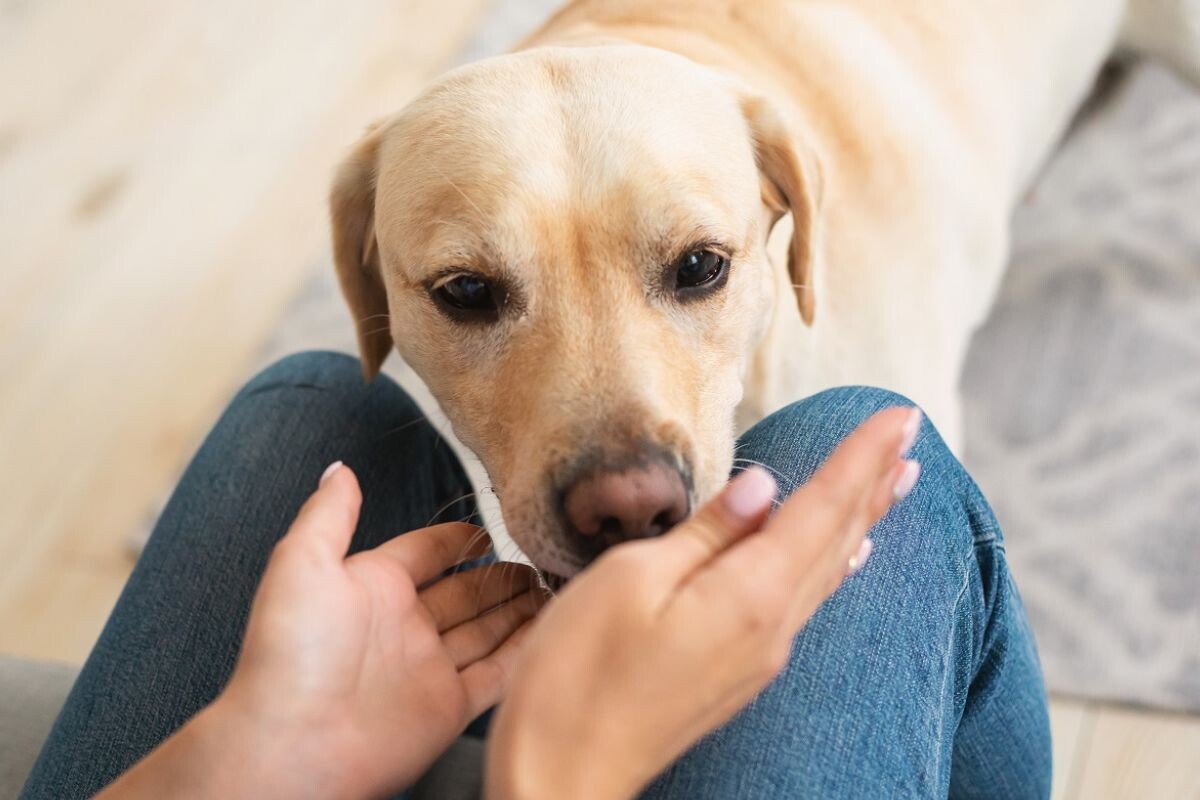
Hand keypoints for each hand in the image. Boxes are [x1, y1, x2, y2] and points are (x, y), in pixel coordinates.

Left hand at [100, 463, 544, 799]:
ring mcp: (429, 667)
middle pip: (465, 591)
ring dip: (519, 607)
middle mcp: (404, 625)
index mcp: (372, 587)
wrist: (294, 744)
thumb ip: (328, 514)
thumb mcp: (301, 563)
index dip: (459, 539)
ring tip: (558, 584)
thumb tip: (339, 466)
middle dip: (501, 574)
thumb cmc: (292, 651)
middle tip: (542, 555)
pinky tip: (554, 627)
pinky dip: (525, 651)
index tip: (494, 525)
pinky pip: (498, 673)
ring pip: (486, 629)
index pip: (426, 552)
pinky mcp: (450, 707)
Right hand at [485, 407, 920, 799]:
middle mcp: (771, 627)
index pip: (821, 508)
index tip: (901, 415)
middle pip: (837, 538)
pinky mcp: (740, 672)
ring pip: (828, 570)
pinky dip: (833, 563)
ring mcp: (759, 655)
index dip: (861, 458)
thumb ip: (706, 532)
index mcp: (748, 595)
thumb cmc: (578, 676)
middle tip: (912, 435)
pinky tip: (847, 556)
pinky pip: (805, 602)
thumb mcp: (630, 580)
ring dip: (863, 519)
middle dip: (875, 481)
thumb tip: (764, 486)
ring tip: (896, 483)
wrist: (563, 775)